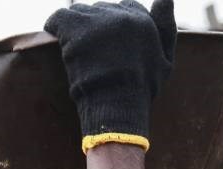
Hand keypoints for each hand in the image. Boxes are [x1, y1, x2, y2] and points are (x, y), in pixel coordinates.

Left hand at [45, 0, 175, 143]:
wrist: (117, 105)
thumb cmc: (141, 91)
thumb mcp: (165, 60)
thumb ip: (167, 27)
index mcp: (142, 20)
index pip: (126, 7)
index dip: (116, 25)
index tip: (109, 45)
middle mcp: (121, 14)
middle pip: (102, 9)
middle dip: (96, 27)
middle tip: (91, 53)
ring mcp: (98, 21)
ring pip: (80, 13)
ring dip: (77, 27)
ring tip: (76, 49)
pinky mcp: (76, 29)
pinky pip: (59, 17)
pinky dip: (55, 25)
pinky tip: (55, 36)